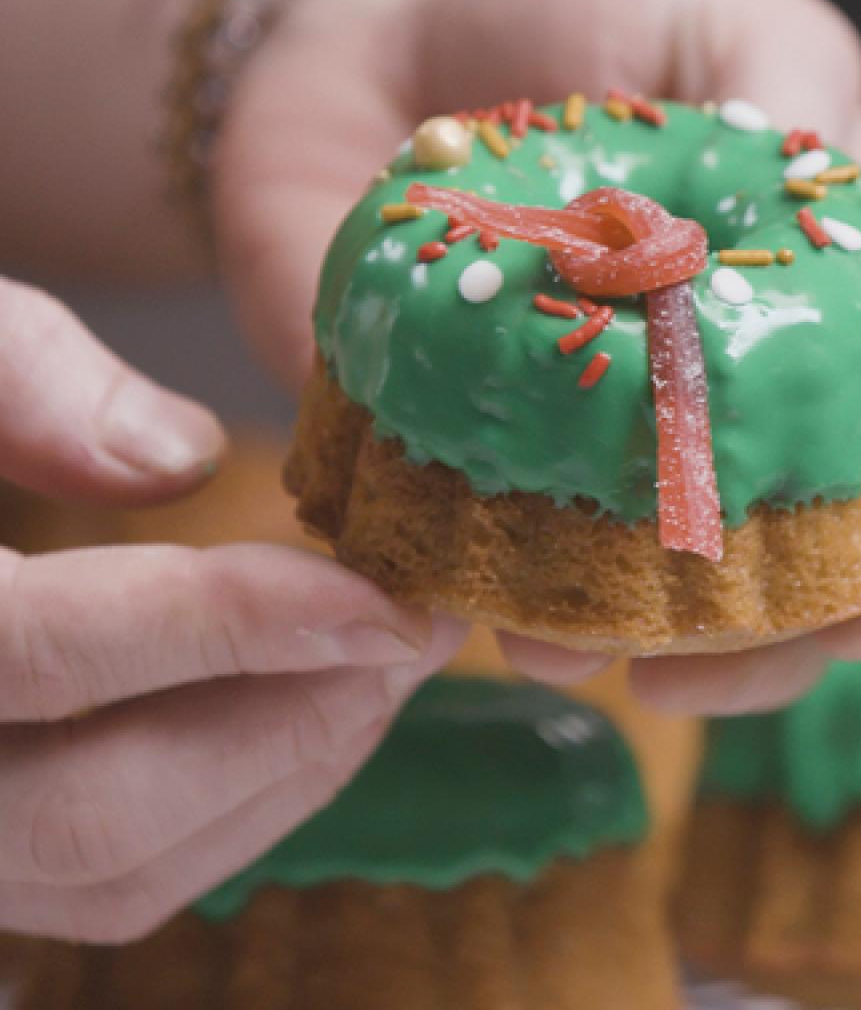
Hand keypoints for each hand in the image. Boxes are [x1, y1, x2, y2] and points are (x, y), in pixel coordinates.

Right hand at [0, 279, 465, 941]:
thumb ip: (20, 379)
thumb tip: (183, 463)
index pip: (41, 654)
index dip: (229, 629)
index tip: (382, 599)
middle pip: (101, 809)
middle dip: (296, 719)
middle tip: (423, 628)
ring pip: (119, 869)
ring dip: (288, 772)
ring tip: (393, 662)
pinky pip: (114, 880)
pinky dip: (240, 809)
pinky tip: (318, 710)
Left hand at [215, 0, 860, 715]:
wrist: (390, 12)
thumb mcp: (701, 0)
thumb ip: (786, 87)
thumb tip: (851, 191)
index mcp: (811, 318)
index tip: (839, 620)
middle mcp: (711, 405)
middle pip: (772, 586)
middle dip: (737, 652)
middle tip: (656, 658)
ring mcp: (578, 439)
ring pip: (615, 602)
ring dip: (589, 642)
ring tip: (529, 639)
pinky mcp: (446, 441)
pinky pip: (458, 553)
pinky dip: (458, 594)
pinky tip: (438, 594)